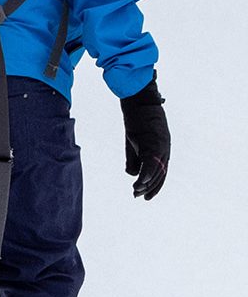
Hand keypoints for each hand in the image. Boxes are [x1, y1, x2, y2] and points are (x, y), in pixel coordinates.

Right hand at [121, 80, 168, 200]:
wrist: (139, 100)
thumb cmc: (136, 118)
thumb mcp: (133, 142)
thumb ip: (133, 158)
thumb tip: (132, 175)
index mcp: (162, 149)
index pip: (161, 173)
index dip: (154, 186)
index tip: (145, 196)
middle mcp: (165, 149)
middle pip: (160, 174)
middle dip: (150, 187)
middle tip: (139, 197)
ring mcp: (161, 146)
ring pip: (156, 171)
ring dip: (146, 183)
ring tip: (136, 192)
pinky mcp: (153, 142)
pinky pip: (151, 162)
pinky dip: (146, 174)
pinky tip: (139, 183)